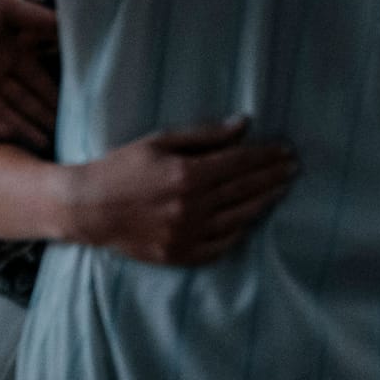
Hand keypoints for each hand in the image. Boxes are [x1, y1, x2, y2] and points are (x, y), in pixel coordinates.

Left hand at [0, 0, 57, 148]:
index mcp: (8, 49)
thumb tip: (71, 25)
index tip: (75, 108)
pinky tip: (10, 135)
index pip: (36, 77)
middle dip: (42, 115)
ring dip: (22, 125)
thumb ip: (38, 19)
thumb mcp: (6, 6)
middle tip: (65, 134)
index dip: (53, 92)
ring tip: (44, 143)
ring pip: (1, 109)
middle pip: (22, 98)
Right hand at [62, 116, 296, 265]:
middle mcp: (191, 206)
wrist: (85, 209)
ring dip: (265, 202)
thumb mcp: (161, 141)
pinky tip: (251, 219)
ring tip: (280, 190)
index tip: (287, 151)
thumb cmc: (122, 167)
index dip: (268, 156)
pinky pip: (221, 245)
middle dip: (274, 177)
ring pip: (240, 217)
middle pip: (246, 189)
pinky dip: (239, 231)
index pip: (242, 163)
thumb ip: (206, 135)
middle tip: (294, 169)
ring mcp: (186, 234)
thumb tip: (244, 124)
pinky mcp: (179, 255)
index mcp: (188, 174)